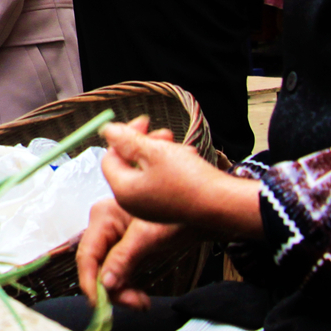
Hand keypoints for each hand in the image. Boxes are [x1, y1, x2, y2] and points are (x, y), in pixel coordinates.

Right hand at [76, 200, 189, 310]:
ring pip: (106, 275)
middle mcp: (103, 228)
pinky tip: (140, 298)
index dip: (90, 282)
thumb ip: (124, 258)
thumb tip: (105, 283)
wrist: (200, 216)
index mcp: (103, 217)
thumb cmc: (177, 216)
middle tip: (135, 305)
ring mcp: (112, 240)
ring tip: (142, 303)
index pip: (87, 255)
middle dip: (112, 290)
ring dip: (122, 293)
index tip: (100, 305)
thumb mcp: (149, 237)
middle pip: (96, 268)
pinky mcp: (122, 252)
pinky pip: (117, 275)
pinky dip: (127, 289)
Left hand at [99, 117, 262, 235]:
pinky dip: (171, 167)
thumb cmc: (188, 179)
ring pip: (147, 171)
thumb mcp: (154, 151)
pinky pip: (161, 182)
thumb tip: (107, 130)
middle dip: (145, 144)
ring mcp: (150, 208)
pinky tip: (188, 159)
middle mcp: (133, 203)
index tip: (144, 121)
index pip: (110, 158)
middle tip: (165, 133)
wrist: (223, 205)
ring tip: (181, 147)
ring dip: (161, 153)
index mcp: (124, 191)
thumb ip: (126, 139)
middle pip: (128, 164)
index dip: (123, 137)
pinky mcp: (168, 209)